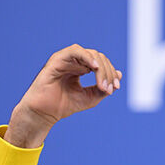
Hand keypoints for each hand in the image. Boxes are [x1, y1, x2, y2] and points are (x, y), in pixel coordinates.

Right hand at [5, 44, 121, 147]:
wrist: (45, 113)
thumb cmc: (65, 105)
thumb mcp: (91, 97)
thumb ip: (104, 88)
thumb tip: (119, 74)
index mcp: (82, 68)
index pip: (102, 64)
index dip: (111, 74)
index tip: (116, 88)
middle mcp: (74, 62)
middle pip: (99, 58)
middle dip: (108, 72)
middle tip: (109, 88)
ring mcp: (66, 59)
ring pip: (90, 54)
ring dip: (101, 68)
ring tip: (103, 83)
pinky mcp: (57, 60)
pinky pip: (75, 51)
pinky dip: (87, 57)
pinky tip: (95, 68)